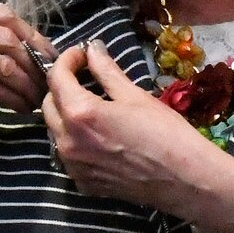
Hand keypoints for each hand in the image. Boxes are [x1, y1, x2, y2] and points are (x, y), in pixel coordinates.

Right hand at [0, 0, 56, 232]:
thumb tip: (20, 41)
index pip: (3, 14)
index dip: (31, 35)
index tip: (46, 54)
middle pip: (9, 36)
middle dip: (34, 60)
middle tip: (47, 79)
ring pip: (6, 63)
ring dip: (28, 83)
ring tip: (36, 97)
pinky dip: (14, 100)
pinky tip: (20, 108)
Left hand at [41, 41, 233, 232]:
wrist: (185, 180)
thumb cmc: (165, 133)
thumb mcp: (135, 95)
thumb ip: (106, 71)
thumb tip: (92, 49)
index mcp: (79, 114)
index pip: (56, 78)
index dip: (67, 60)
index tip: (81, 54)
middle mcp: (67, 141)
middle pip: (48, 105)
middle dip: (62, 87)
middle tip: (85, 78)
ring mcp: (72, 166)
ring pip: (55, 131)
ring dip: (66, 114)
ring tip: (92, 106)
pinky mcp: (82, 183)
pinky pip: (68, 155)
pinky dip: (76, 141)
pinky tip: (99, 136)